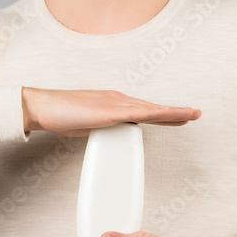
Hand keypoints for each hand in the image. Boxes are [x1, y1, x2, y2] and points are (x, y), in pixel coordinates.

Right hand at [22, 87, 200, 136]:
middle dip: (173, 112)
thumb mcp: (86, 125)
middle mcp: (117, 99)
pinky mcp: (112, 110)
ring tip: (192, 114)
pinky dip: (161, 114)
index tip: (177, 117)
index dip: (161, 114)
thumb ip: (101, 129)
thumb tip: (110, 136)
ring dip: (173, 112)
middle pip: (151, 108)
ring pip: (152, 109)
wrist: (43, 107)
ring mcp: (116, 103)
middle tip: (193, 114)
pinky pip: (143, 113)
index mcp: (111, 103)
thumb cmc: (60, 115)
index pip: (142, 110)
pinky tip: (174, 115)